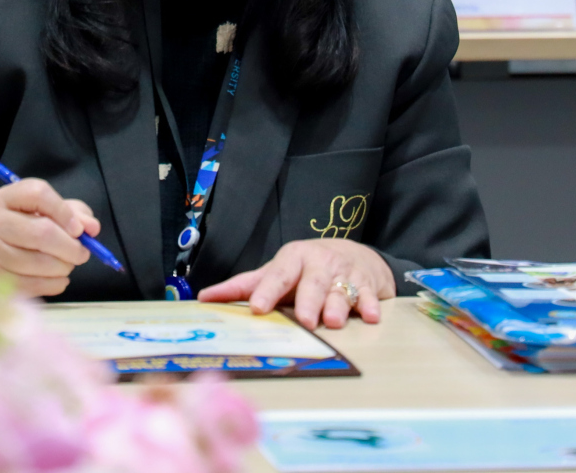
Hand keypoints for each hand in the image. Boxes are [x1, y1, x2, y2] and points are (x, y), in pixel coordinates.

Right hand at [0, 177, 100, 297]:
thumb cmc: (20, 232)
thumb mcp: (44, 213)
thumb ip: (73, 214)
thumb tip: (91, 228)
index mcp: (1, 198)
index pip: (38, 194)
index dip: (65, 212)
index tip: (80, 230)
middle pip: (41, 231)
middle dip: (70, 246)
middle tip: (82, 254)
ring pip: (38, 262)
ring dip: (63, 267)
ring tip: (66, 266)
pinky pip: (32, 284)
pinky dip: (53, 284)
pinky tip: (57, 279)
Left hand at [197, 238, 394, 329]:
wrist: (353, 254)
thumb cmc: (305, 269)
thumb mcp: (276, 272)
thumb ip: (244, 286)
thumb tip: (204, 298)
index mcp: (292, 259)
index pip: (277, 275)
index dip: (267, 291)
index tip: (257, 308)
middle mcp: (319, 264)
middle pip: (312, 284)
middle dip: (309, 301)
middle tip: (306, 320)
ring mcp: (345, 274)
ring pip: (341, 291)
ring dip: (338, 305)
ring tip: (334, 322)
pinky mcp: (367, 284)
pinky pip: (369, 296)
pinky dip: (371, 306)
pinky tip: (371, 317)